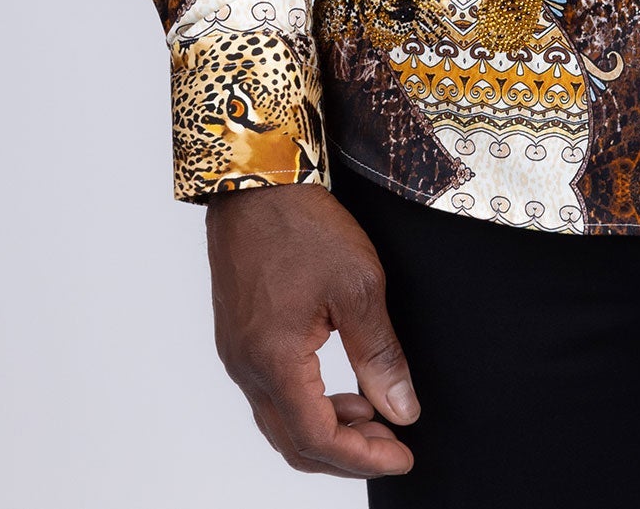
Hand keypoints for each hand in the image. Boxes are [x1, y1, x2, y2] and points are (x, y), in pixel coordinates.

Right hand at [206, 182, 418, 477]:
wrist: (255, 183)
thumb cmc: (303, 225)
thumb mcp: (358, 286)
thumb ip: (380, 355)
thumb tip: (403, 409)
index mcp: (274, 361)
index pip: (318, 438)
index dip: (363, 457)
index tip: (403, 456)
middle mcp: (247, 367)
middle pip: (294, 442)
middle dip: (346, 452)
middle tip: (392, 441)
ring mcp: (237, 353)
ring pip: (280, 420)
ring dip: (326, 427)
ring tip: (373, 409)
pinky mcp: (237, 337)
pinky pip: (270, 392)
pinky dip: (307, 402)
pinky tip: (339, 384)